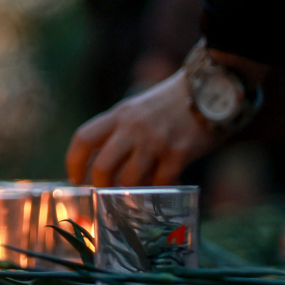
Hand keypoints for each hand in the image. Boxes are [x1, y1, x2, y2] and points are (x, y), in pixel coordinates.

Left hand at [66, 70, 222, 186]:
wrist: (211, 90)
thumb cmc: (169, 105)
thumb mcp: (137, 110)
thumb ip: (118, 133)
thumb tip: (100, 168)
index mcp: (119, 115)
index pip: (84, 138)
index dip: (74, 162)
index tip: (75, 178)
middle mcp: (133, 127)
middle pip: (103, 167)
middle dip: (100, 186)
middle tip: (104, 193)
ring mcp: (156, 141)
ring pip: (129, 180)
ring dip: (129, 193)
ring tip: (133, 194)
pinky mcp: (179, 153)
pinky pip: (160, 183)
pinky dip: (157, 190)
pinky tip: (160, 187)